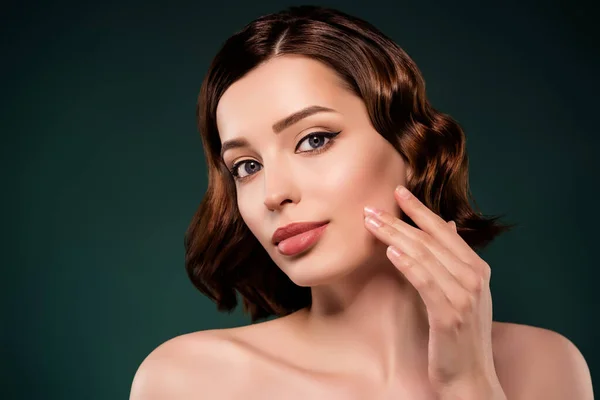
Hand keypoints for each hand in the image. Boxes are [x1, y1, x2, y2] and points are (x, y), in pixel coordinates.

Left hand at [363, 185, 505, 399]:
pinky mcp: (450, 314)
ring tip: (371, 223)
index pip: (444, 231)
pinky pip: (425, 282)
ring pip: (425, 256)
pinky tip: (391, 252)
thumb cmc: (459, 336)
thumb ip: (453, 260)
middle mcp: (474, 277)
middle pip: (431, 240)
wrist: (470, 378)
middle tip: (371, 208)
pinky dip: (408, 265)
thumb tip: (447, 227)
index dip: (420, 210)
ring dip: (395, 237)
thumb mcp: (462, 293)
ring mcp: (464, 295)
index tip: (399, 192)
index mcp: (477, 269)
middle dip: (399, 221)